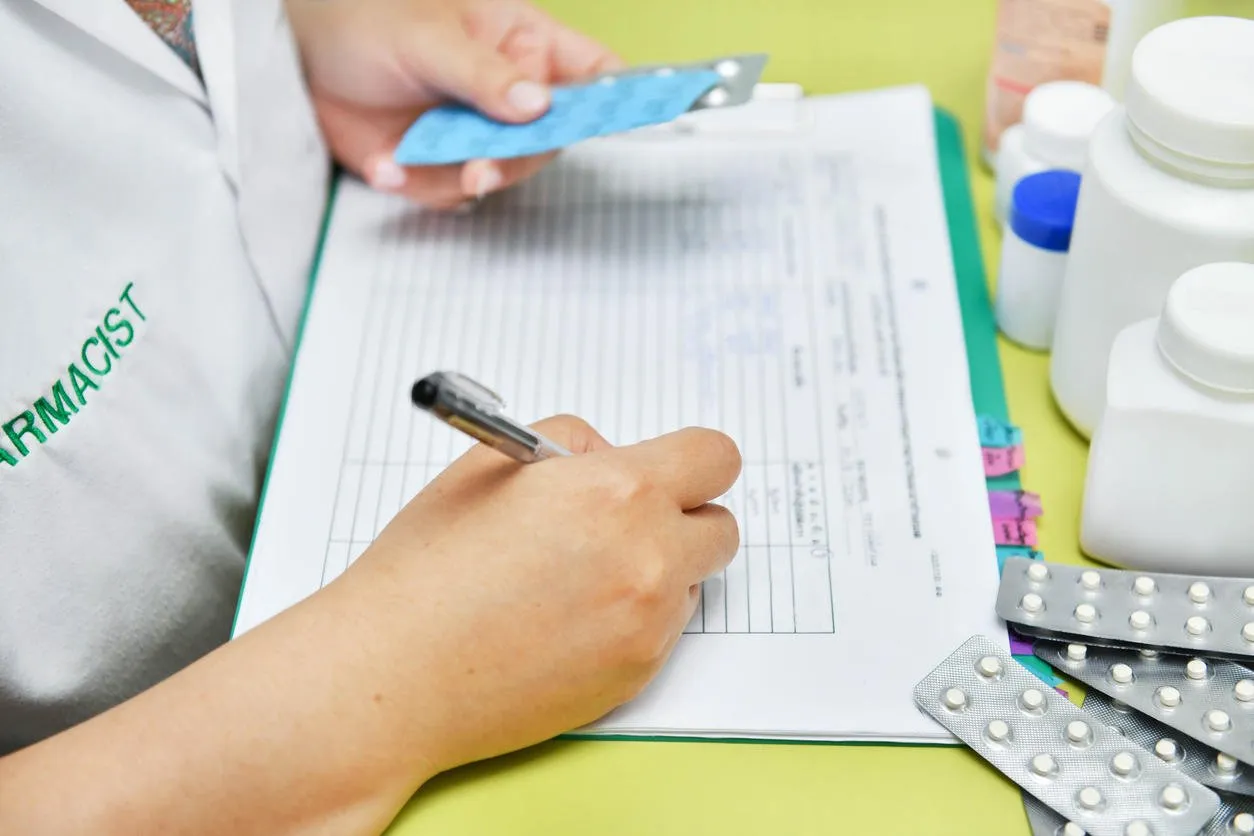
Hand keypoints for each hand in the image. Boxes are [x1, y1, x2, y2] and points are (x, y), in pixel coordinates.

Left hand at [285, 0, 623, 209]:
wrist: (300, 57)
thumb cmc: (362, 19)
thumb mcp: (425, 38)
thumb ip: (483, 75)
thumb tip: (539, 105)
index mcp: (521, 42)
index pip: (592, 70)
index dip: (619, 96)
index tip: (628, 120)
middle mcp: (507, 91)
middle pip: (548, 140)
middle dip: (512, 159)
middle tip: (478, 169)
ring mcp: (476, 130)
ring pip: (501, 174)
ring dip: (458, 178)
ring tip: (410, 162)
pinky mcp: (441, 164)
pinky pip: (450, 192)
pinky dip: (417, 187)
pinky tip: (385, 165)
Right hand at [343, 416, 740, 772]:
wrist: (393, 672)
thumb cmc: (429, 565)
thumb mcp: (493, 463)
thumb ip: (573, 443)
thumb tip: (615, 457)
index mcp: (616, 490)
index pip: (715, 458)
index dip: (693, 462)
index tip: (672, 472)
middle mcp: (649, 557)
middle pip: (721, 528)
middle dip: (683, 519)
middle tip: (625, 526)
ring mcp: (649, 623)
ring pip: (692, 583)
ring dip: (659, 573)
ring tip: (577, 581)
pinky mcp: (637, 674)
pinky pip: (663, 631)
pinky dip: (632, 621)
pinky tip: (565, 623)